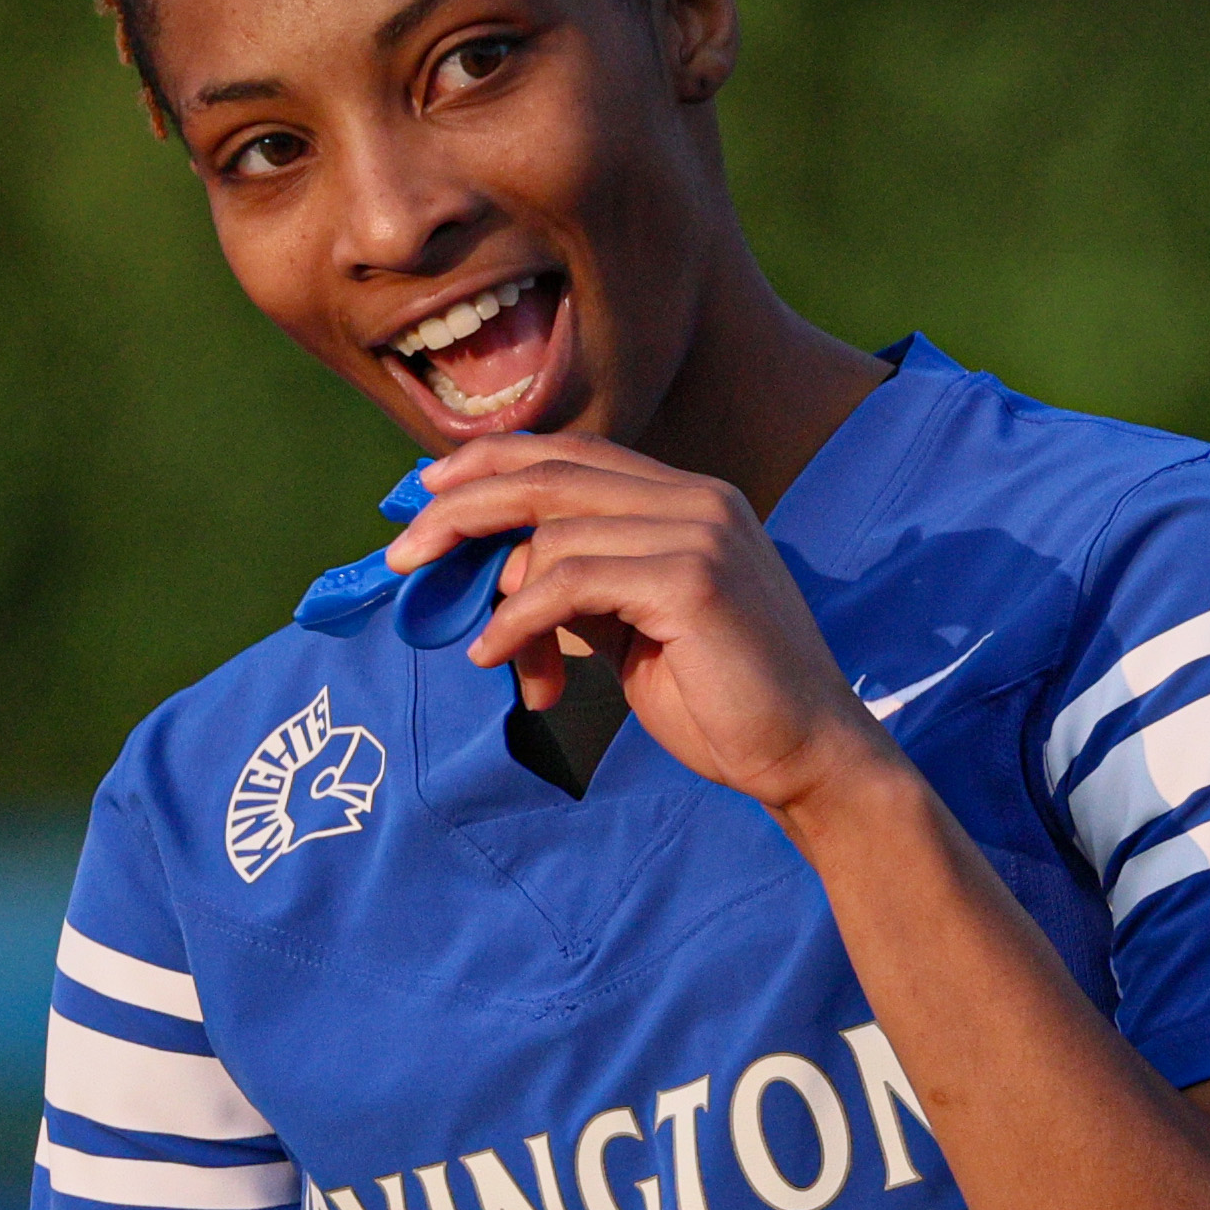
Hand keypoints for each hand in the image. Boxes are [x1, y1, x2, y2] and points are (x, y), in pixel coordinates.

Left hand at [387, 434, 889, 823]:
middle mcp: (696, 498)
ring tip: (505, 666)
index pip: (570, 454)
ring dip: (503, 605)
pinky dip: (517, 623)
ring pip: (551, 535)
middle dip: (462, 508)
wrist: (807, 755)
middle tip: (402, 553)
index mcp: (688, 498)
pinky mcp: (692, 579)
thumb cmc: (723, 701)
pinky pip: (567, 583)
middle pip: (548, 475)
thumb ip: (580, 584)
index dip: (490, 464)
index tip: (427, 494)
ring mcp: (699, 531)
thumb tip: (495, 571)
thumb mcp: (634, 627)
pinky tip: (499, 660)